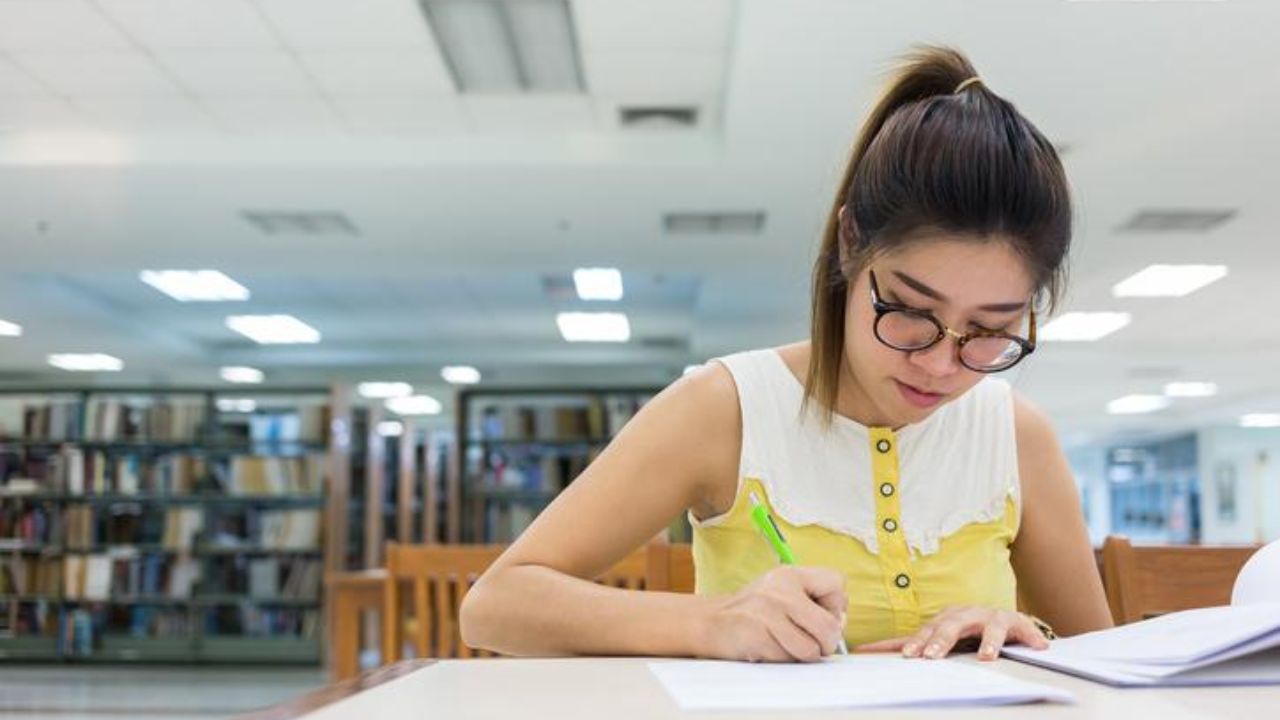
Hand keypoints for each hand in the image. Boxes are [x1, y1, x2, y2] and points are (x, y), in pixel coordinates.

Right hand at [698, 566, 846, 662]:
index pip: (837, 584)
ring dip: (803, 656)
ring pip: (811, 650)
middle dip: (826, 643)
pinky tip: (768, 648)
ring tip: (786, 645)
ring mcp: (767, 613)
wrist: (710, 622)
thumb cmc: (753, 611)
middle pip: (830, 626)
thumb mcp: (782, 591)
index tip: (821, 614)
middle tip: (812, 643)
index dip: (836, 606)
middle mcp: (780, 590)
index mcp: (790, 575)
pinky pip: (788, 660)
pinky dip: (782, 660)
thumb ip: (812, 602)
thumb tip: (839, 625)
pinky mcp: (757, 636)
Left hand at [855, 606, 1049, 660]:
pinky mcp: (1015, 622)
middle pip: (951, 625)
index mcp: (945, 618)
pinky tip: (1030, 647)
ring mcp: (990, 616)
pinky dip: (1025, 637)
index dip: (915, 641)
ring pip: (986, 625)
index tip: (904, 656)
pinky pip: (1017, 629)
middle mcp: (966, 614)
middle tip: (931, 656)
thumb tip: (866, 650)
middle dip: (941, 640)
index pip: (926, 630)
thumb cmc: (968, 630)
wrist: (1006, 621)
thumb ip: (911, 643)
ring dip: (986, 640)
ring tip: (985, 657)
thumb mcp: (939, 636)